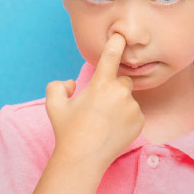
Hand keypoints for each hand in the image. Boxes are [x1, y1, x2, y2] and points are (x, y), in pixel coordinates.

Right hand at [43, 34, 143, 166]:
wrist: (83, 159)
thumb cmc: (67, 131)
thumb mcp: (53, 104)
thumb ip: (58, 86)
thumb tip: (73, 84)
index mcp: (100, 85)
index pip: (111, 56)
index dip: (117, 42)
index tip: (121, 34)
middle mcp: (120, 93)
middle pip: (123, 81)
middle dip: (114, 88)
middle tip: (100, 106)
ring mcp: (132, 108)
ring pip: (128, 99)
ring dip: (120, 105)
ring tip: (104, 122)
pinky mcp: (140, 121)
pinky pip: (135, 113)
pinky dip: (126, 119)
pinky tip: (113, 130)